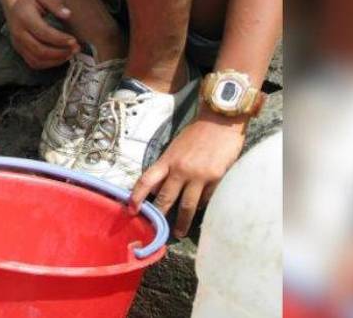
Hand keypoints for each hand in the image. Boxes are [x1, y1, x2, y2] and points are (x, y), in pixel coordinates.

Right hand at [1, 0, 79, 68]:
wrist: (12, 1)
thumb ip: (55, 4)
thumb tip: (68, 15)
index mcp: (24, 18)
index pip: (44, 33)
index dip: (60, 39)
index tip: (75, 40)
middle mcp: (18, 33)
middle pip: (40, 50)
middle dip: (60, 53)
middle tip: (76, 49)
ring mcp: (17, 43)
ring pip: (36, 60)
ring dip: (56, 60)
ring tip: (71, 53)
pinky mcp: (19, 49)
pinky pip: (33, 63)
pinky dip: (48, 64)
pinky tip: (61, 57)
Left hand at [127, 113, 246, 237]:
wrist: (220, 120)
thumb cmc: (197, 133)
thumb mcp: (175, 148)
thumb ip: (167, 168)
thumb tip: (158, 190)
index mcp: (167, 160)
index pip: (146, 181)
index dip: (136, 197)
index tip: (131, 210)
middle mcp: (180, 169)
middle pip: (166, 199)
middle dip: (160, 216)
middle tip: (158, 230)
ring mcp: (199, 175)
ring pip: (187, 206)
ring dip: (182, 222)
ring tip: (180, 232)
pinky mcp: (216, 178)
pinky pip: (206, 199)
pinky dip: (202, 205)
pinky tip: (201, 209)